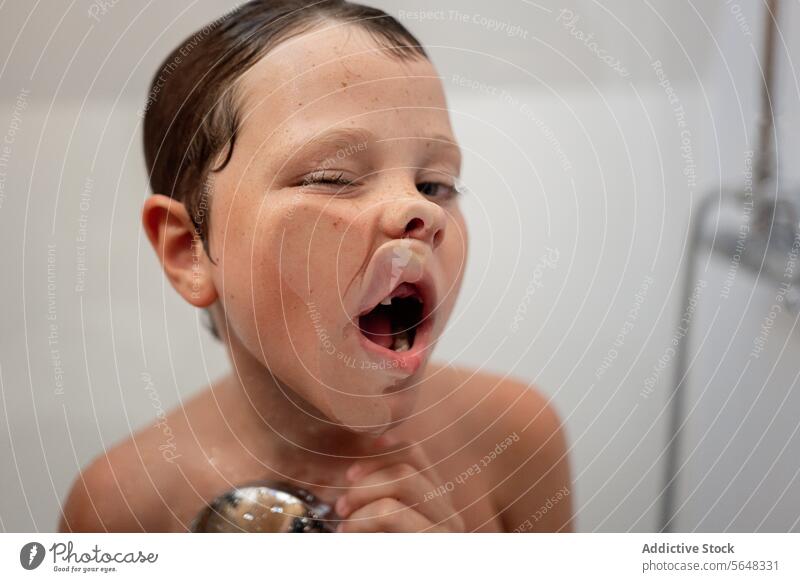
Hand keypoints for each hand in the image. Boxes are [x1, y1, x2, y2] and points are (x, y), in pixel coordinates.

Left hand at [334, 435, 465, 531]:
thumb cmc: (381, 553)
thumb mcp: (380, 526)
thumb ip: (382, 492)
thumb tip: (377, 440)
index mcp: (438, 504)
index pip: (414, 454)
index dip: (379, 454)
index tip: (350, 474)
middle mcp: (451, 514)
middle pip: (406, 466)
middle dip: (366, 480)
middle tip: (340, 506)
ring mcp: (448, 530)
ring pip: (401, 481)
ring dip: (362, 499)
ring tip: (343, 526)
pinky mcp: (435, 543)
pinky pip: (390, 513)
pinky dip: (361, 520)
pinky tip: (349, 537)